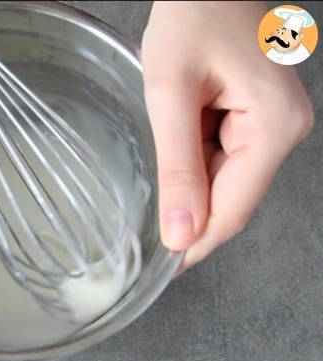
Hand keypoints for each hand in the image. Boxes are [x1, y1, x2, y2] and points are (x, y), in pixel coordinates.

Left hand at [141, 1, 313, 271]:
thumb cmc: (191, 15)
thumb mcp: (170, 94)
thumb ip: (177, 168)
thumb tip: (181, 232)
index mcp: (273, 128)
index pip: (233, 210)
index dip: (197, 244)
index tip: (163, 270)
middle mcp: (282, 131)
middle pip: (232, 200)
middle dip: (189, 220)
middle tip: (144, 239)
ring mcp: (270, 126)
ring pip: (224, 183)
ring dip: (188, 191)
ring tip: (151, 190)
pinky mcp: (254, 119)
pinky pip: (221, 160)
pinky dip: (192, 168)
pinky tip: (170, 160)